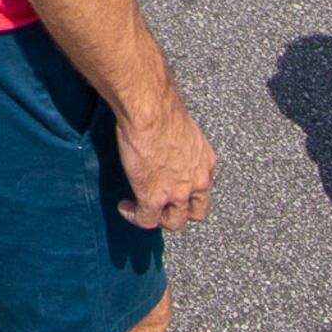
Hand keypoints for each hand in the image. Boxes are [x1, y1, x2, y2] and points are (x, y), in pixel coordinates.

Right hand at [113, 94, 215, 230]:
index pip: (204, 189)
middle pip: (195, 213)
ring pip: (173, 222)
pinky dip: (134, 216)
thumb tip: (168, 143)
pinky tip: (125, 207)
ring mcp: (177, 193)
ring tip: (142, 210)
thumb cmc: (162, 109)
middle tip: (162, 207)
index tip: (175, 190)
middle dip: (179, 213)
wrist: (150, 112)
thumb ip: (182, 144)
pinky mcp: (153, 198)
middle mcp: (197, 181)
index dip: (189, 194)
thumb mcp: (185, 129)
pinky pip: (146, 219)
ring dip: (158, 219)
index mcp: (206, 162)